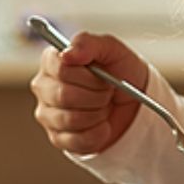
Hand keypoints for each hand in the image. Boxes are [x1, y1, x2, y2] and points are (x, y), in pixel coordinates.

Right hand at [30, 31, 149, 154]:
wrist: (139, 101)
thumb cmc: (121, 71)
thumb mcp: (112, 49)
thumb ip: (88, 43)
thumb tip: (67, 53)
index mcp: (53, 61)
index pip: (61, 69)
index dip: (89, 75)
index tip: (103, 75)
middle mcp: (44, 87)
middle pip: (64, 95)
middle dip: (97, 95)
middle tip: (108, 92)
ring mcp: (48, 114)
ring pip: (70, 119)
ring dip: (98, 114)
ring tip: (104, 106)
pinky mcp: (59, 138)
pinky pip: (78, 141)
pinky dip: (99, 133)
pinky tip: (104, 124)